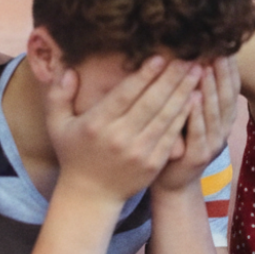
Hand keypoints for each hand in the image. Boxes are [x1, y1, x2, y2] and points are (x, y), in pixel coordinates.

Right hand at [47, 57, 202, 205]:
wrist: (91, 196)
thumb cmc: (74, 155)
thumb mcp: (57, 126)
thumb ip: (58, 95)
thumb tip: (68, 70)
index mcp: (97, 125)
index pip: (125, 95)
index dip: (144, 75)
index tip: (161, 57)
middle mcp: (119, 138)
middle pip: (151, 102)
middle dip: (172, 78)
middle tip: (189, 57)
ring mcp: (139, 152)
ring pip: (165, 117)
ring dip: (184, 92)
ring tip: (197, 72)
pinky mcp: (153, 163)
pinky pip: (172, 135)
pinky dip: (184, 115)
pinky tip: (195, 98)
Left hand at [153, 57, 239, 193]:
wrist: (172, 183)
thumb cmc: (177, 142)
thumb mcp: (189, 114)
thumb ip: (194, 91)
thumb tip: (194, 56)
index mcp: (222, 118)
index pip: (230, 87)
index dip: (230, 67)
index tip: (225, 44)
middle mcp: (222, 129)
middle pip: (226, 96)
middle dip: (223, 72)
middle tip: (219, 49)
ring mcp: (212, 144)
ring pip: (214, 113)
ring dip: (211, 89)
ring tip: (206, 67)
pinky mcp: (198, 157)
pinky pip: (198, 133)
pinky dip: (196, 115)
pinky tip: (192, 97)